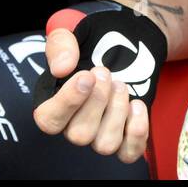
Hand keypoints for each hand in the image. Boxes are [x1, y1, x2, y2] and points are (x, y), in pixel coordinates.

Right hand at [31, 0, 167, 163]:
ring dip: (117, 112)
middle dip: (97, 101)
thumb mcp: (72, 34)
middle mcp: (75, 124)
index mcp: (54, 103)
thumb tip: (62, 68)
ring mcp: (102, 133)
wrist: (127, 42)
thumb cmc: (94, 41)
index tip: (86, 76)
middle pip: (79, 135)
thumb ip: (60, 45)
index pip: (49, 121)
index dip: (67, 102)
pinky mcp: (126, 134)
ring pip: (105, 144)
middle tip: (106, 73)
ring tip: (121, 84)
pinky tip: (137, 105)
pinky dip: (137, 131)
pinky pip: (129, 152)